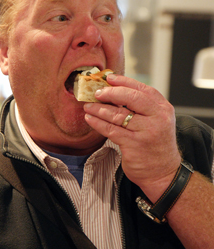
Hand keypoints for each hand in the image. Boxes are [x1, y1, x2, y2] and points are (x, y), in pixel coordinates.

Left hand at [83, 74, 181, 201]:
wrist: (163, 172)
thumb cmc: (155, 143)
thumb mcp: (156, 120)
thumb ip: (141, 106)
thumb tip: (114, 90)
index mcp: (163, 108)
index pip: (142, 89)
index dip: (123, 81)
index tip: (108, 78)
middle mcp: (157, 118)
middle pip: (130, 98)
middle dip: (110, 93)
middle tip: (96, 92)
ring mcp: (146, 132)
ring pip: (117, 114)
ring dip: (99, 108)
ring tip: (88, 106)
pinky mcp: (134, 145)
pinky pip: (111, 130)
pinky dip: (97, 123)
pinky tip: (90, 118)